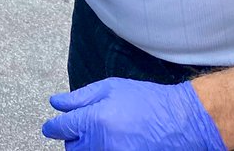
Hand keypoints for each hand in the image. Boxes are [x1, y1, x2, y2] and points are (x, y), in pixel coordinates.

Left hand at [42, 78, 225, 150]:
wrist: (182, 122)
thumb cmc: (148, 101)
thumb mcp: (111, 88)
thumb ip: (79, 98)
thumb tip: (56, 103)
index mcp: (96, 120)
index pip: (62, 129)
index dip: (54, 127)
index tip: (50, 128)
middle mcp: (103, 143)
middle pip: (73, 148)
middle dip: (75, 139)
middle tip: (87, 129)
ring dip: (88, 148)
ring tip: (105, 135)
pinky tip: (114, 142)